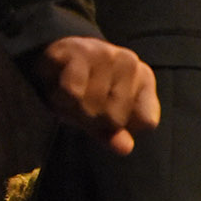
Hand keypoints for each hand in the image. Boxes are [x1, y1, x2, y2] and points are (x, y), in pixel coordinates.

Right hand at [32, 36, 160, 155]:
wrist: (53, 58)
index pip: (147, 122)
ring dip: (74, 108)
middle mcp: (130, 63)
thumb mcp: (101, 118)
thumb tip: (125, 148)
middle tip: (83, 103)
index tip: (109, 117)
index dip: (123, 128)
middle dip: (93, 119)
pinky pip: (72, 92)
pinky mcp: (80, 51)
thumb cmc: (85, 92)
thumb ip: (114, 135)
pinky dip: (60, 97)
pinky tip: (60, 86)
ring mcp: (107, 54)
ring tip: (71, 93)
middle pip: (115, 119)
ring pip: (93, 106)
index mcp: (144, 79)